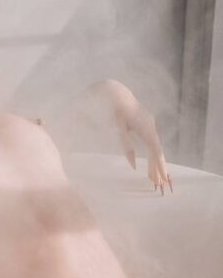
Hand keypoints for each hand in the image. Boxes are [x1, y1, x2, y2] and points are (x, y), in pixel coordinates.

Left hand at [96, 79, 171, 193]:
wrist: (115, 93)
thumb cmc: (114, 110)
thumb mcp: (118, 129)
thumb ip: (127, 146)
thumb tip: (134, 165)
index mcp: (146, 128)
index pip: (156, 151)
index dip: (159, 166)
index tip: (163, 178)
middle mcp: (151, 127)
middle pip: (158, 151)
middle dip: (159, 168)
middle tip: (161, 185)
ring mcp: (150, 125)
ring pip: (155, 148)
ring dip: (156, 164)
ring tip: (156, 179)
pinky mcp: (146, 125)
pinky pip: (151, 143)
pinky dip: (152, 156)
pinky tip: (151, 166)